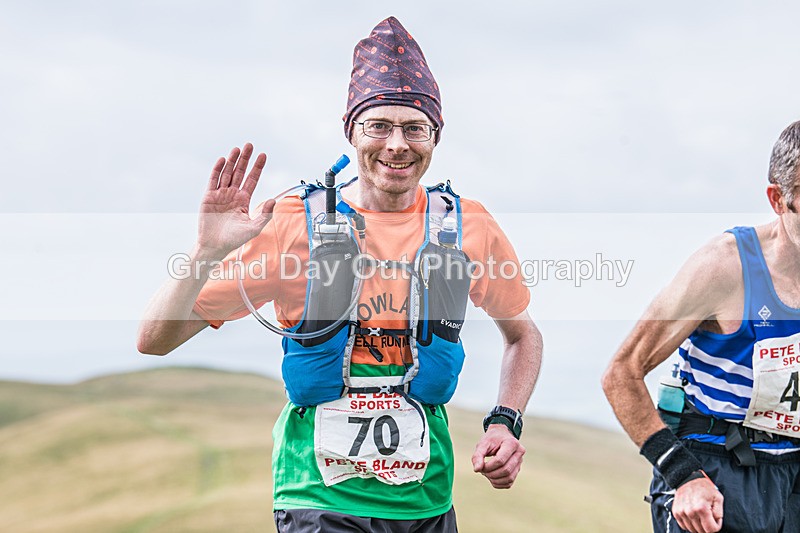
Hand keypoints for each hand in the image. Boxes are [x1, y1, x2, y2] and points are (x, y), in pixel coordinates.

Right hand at [197, 143, 275, 257]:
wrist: (215, 245)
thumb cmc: (234, 239)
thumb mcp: (254, 228)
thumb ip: (264, 215)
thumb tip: (274, 200)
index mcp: (244, 200)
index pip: (252, 179)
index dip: (257, 167)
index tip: (263, 155)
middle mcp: (233, 194)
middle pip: (240, 172)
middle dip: (245, 159)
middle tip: (250, 145)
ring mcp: (220, 194)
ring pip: (227, 173)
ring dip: (232, 161)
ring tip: (237, 149)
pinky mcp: (209, 196)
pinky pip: (213, 180)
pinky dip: (217, 170)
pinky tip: (222, 160)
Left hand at [471, 425, 525, 488]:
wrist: (500, 435)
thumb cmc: (491, 439)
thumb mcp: (483, 444)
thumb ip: (478, 456)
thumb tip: (476, 470)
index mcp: (512, 443)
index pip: (500, 460)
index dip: (488, 466)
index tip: (480, 466)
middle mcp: (519, 453)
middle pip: (506, 470)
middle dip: (491, 474)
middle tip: (482, 470)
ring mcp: (520, 462)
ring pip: (509, 478)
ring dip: (494, 480)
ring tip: (486, 473)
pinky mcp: (517, 470)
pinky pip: (509, 483)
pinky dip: (498, 483)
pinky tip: (491, 477)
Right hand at [672, 477, 723, 532]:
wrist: (688, 479)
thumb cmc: (704, 488)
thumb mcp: (718, 498)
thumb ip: (719, 514)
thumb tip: (715, 525)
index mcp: (701, 508)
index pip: (711, 530)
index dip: (716, 526)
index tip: (715, 519)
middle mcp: (690, 511)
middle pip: (701, 531)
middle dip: (707, 526)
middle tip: (708, 516)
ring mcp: (681, 512)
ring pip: (692, 530)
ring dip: (698, 526)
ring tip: (700, 515)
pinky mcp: (676, 512)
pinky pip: (684, 526)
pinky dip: (689, 524)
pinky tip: (693, 516)